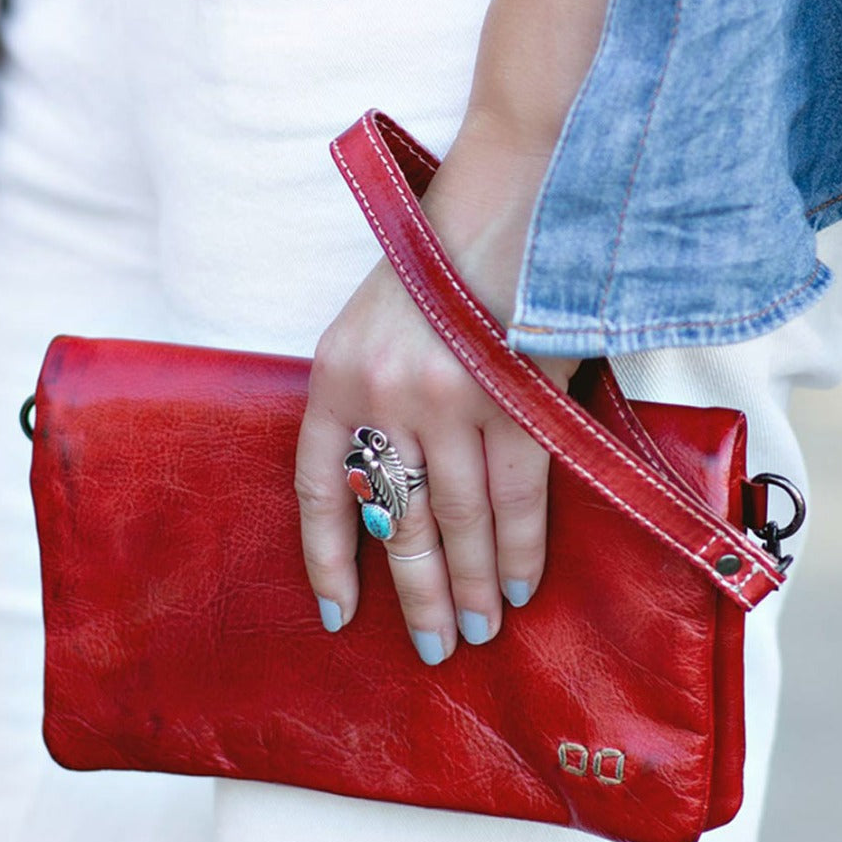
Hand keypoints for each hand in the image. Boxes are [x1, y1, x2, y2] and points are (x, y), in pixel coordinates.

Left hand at [296, 117, 579, 662]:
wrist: (517, 194)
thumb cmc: (449, 256)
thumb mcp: (382, 319)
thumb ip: (377, 396)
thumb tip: (400, 490)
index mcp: (336, 372)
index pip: (318, 487)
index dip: (326, 557)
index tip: (337, 612)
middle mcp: (382, 393)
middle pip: (392, 519)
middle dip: (416, 595)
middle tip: (435, 647)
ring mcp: (447, 399)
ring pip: (457, 521)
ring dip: (473, 585)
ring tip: (481, 629)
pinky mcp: (512, 399)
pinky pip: (517, 498)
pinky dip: (523, 550)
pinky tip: (523, 585)